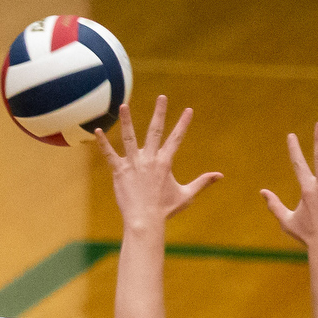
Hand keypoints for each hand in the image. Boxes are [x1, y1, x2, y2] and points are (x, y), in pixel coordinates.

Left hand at [95, 96, 221, 227]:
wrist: (145, 220)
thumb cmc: (165, 210)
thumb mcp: (187, 195)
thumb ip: (202, 182)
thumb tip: (220, 176)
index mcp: (165, 162)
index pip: (176, 138)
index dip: (183, 124)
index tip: (188, 110)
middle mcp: (150, 159)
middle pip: (155, 131)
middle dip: (160, 113)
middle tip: (162, 97)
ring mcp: (134, 164)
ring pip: (129, 138)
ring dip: (127, 121)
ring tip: (124, 105)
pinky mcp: (119, 171)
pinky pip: (109, 155)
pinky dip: (102, 143)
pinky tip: (97, 131)